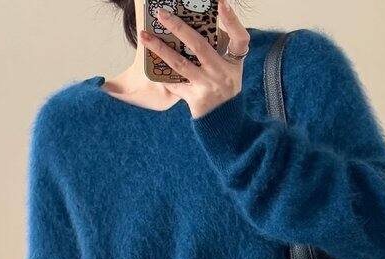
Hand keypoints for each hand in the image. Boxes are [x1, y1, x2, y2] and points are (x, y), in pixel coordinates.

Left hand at [141, 0, 250, 118]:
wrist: (225, 122)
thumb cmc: (225, 89)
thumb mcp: (230, 68)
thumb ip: (220, 48)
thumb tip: (199, 24)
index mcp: (233, 62)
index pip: (240, 38)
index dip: (232, 20)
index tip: (221, 2)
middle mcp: (221, 73)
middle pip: (199, 46)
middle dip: (179, 27)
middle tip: (161, 13)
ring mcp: (208, 87)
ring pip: (181, 64)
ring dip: (160, 49)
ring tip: (144, 36)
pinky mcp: (196, 99)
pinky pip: (175, 84)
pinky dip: (163, 74)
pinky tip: (150, 63)